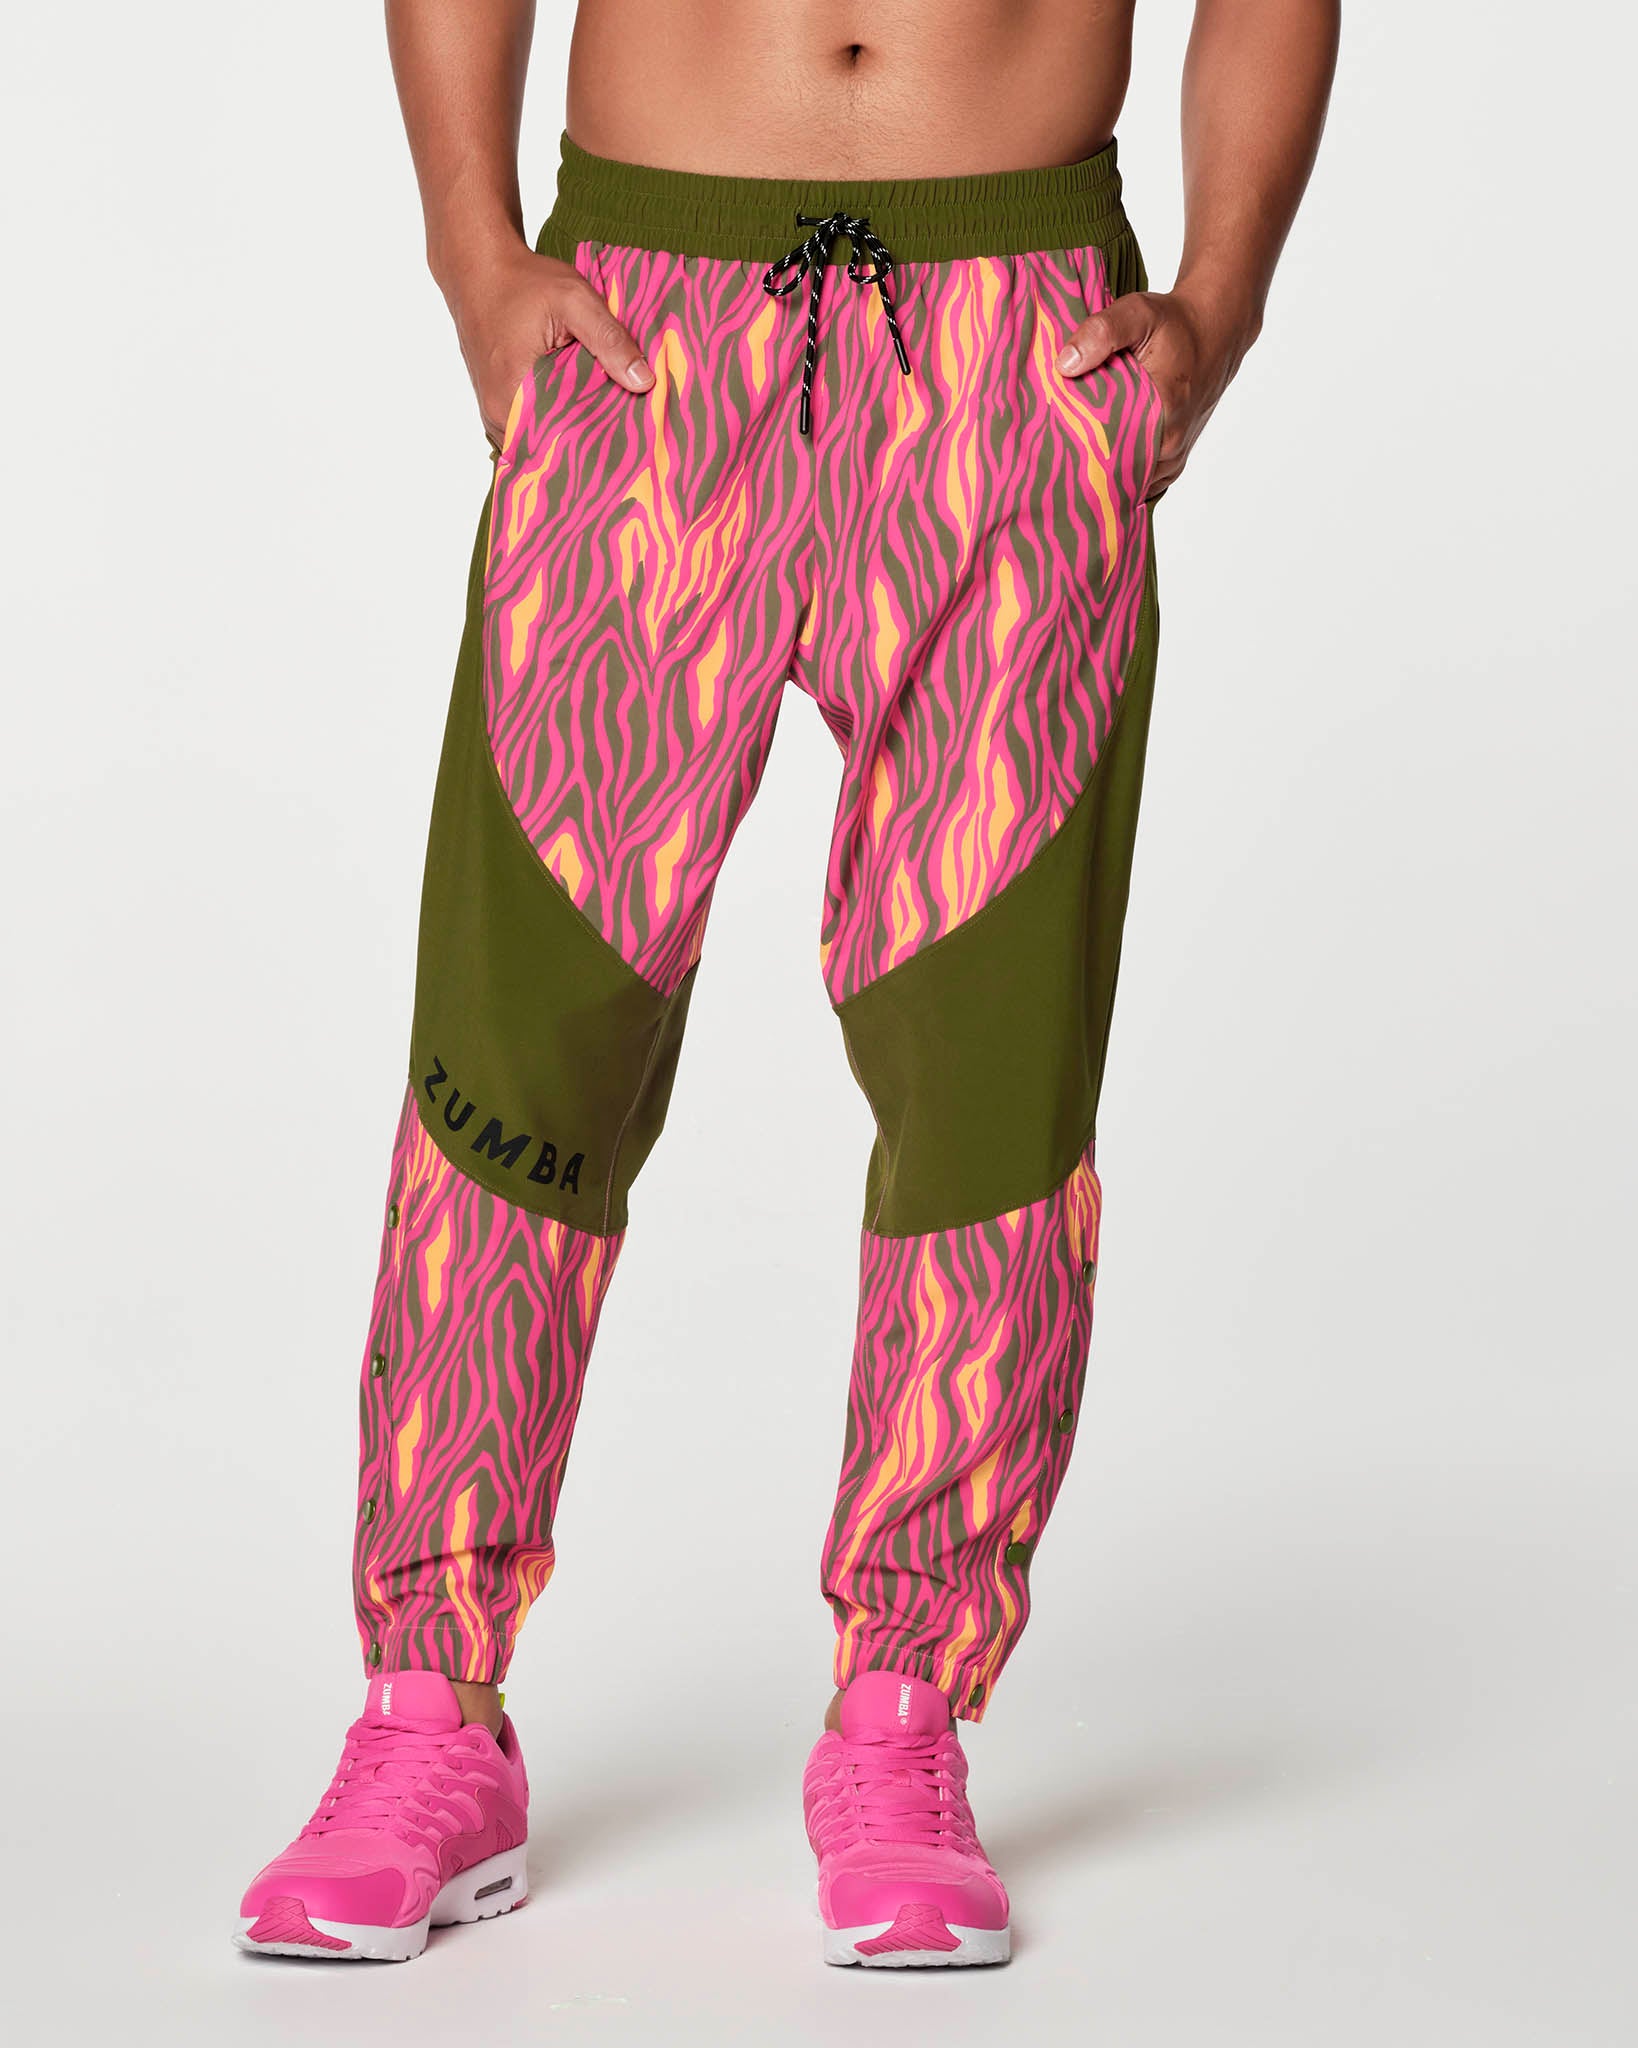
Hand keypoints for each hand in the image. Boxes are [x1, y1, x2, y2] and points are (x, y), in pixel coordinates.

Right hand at [443, 243, 653, 448]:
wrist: (478, 268)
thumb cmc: (521, 281)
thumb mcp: (574, 299)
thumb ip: (610, 339)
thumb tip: (644, 382)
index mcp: (514, 395)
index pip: (562, 442)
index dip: (598, 444)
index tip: (630, 443)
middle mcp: (499, 415)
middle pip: (552, 446)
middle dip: (588, 442)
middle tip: (627, 437)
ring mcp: (495, 413)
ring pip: (541, 439)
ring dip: (571, 432)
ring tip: (608, 426)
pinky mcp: (498, 406)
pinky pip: (530, 426)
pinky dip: (555, 420)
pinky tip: (581, 410)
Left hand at [1056, 286, 1259, 497]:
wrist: (1214, 329)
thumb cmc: (1174, 322)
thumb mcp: (1138, 313)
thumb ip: (1101, 333)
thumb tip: (1064, 365)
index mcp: (1162, 413)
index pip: (1108, 454)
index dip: (1076, 456)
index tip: (1050, 450)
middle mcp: (1171, 444)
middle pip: (1116, 474)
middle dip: (1085, 469)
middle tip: (1053, 457)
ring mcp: (1174, 456)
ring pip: (1130, 481)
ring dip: (1104, 474)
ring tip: (1072, 462)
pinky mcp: (1174, 459)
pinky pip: (1142, 481)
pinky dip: (1121, 475)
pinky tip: (1097, 463)